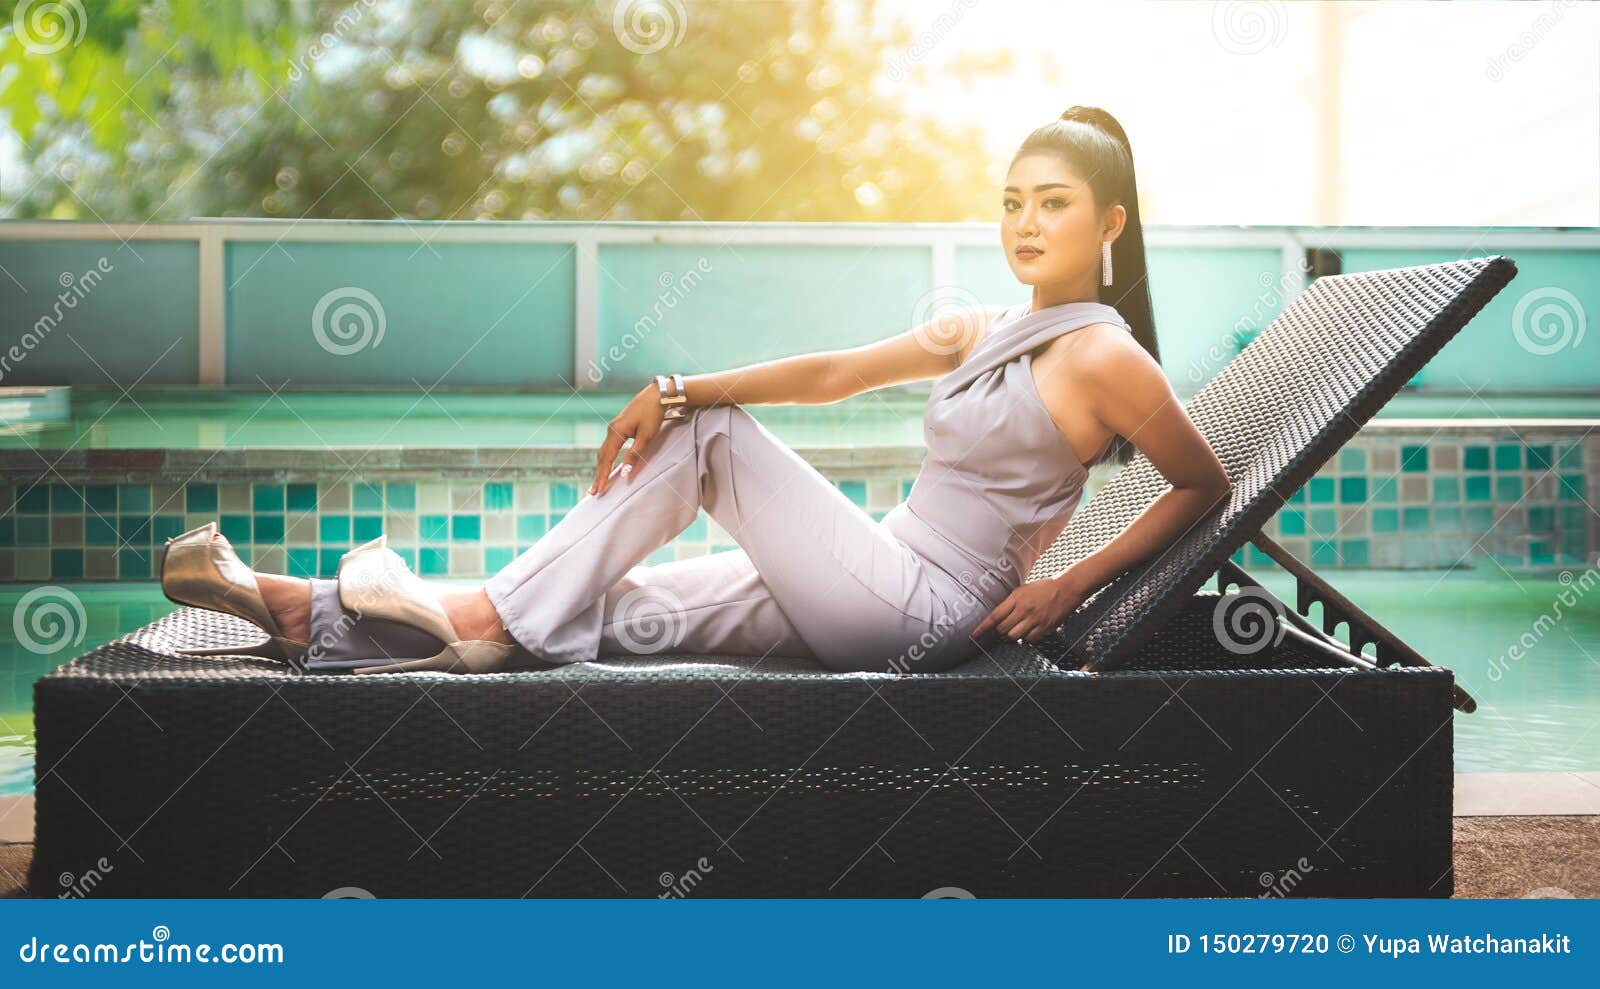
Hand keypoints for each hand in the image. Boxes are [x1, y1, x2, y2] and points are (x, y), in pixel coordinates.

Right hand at [590, 384, 668, 495]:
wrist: (657, 394)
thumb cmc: (653, 414)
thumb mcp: (646, 436)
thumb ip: (635, 455)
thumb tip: (625, 473)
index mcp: (616, 432)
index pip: (607, 459)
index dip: (602, 476)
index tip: (599, 490)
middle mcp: (611, 429)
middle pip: (602, 456)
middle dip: (598, 474)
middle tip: (593, 492)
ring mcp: (614, 427)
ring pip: (604, 451)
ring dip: (601, 467)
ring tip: (598, 482)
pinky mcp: (619, 426)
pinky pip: (609, 446)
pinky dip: (606, 458)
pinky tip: (607, 465)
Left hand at [971, 573, 1086, 644]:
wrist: (1067, 588)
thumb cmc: (1044, 588)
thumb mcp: (1023, 589)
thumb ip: (1010, 602)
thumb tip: (997, 616)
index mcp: (1017, 598)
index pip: (995, 616)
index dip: (983, 627)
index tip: (975, 635)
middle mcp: (1024, 609)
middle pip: (1002, 629)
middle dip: (1000, 631)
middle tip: (1004, 628)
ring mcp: (1035, 619)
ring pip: (1014, 636)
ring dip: (1012, 636)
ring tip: (1017, 629)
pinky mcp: (1045, 627)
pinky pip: (1029, 640)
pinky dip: (1027, 638)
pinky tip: (1030, 631)